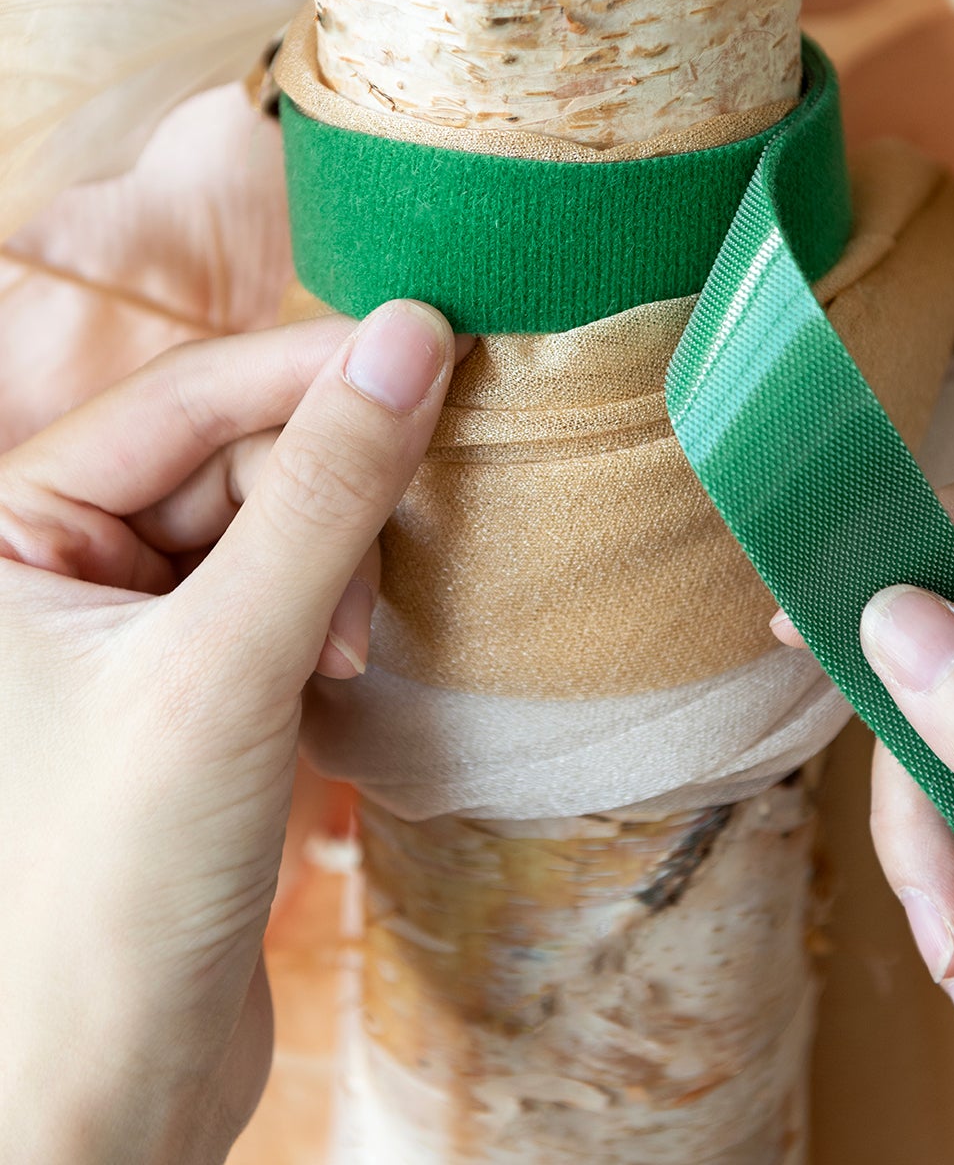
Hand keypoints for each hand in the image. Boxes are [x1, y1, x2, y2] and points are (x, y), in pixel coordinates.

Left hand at [0, 301, 464, 1164]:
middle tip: (371, 589)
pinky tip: (339, 675)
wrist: (108, 1092)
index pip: (184, 398)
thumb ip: (325, 494)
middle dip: (322, 505)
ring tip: (341, 662)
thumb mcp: (228, 664)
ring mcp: (118, 623)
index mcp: (7, 530)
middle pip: (231, 455)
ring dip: (331, 572)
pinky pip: (277, 591)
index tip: (436, 343)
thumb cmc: (109, 885)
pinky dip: (326, 616)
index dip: (312, 370)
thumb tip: (410, 338)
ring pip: (267, 523)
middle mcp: (50, 561)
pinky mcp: (181, 683)